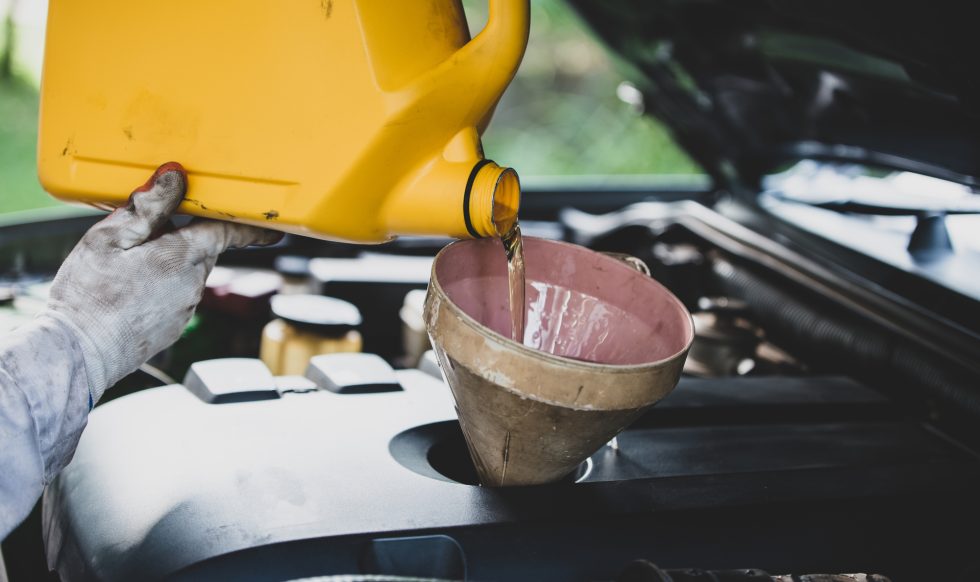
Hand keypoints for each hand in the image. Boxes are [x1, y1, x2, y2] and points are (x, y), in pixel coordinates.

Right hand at [44, 162, 280, 402]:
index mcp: (183, 256)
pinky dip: (159, 286)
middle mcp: (193, 284)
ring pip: (186, 273)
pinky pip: (174, 296)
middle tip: (150, 230)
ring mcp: (184, 309)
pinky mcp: (172, 327)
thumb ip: (147, 206)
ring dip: (168, 262)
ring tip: (127, 265)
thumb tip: (176, 177)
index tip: (271, 225)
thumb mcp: (110, 238)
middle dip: (185, 236)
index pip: (229, 233)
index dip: (251, 226)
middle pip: (202, 250)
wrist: (78, 353)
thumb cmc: (90, 296)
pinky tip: (128, 290)